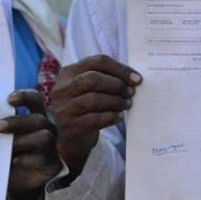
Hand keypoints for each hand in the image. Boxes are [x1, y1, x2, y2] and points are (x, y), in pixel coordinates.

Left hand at [0, 90, 62, 199]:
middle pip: (39, 119)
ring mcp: (52, 147)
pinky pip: (43, 159)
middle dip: (18, 122)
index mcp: (36, 115)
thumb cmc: (7, 151)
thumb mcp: (2, 137)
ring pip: (44, 137)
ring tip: (7, 148)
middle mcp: (47, 128)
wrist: (14, 180)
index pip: (35, 100)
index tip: (9, 99)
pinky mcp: (52, 165)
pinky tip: (14, 162)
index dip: (25, 97)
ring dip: (22, 141)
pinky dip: (27, 160)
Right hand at [52, 55, 140, 176]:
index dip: (120, 69)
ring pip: (94, 99)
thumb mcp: (87, 88)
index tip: (137, 79)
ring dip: (116, 101)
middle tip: (131, 92)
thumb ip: (105, 78)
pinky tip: (119, 117)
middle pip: (94, 79)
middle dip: (118, 85)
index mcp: (68, 72)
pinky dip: (111, 116)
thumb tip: (134, 78)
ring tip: (127, 104)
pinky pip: (95, 119)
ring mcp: (64, 108)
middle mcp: (62, 88)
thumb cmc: (85, 107)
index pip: (97, 62)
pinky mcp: (70, 126)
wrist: (70, 137)